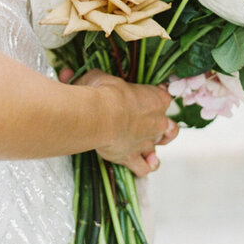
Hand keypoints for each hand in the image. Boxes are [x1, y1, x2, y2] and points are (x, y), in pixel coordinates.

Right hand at [59, 68, 178, 177]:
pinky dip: (143, 167)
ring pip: (159, 148)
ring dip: (153, 149)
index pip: (164, 96)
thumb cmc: (102, 93)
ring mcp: (147, 141)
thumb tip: (74, 75)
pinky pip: (144, 168)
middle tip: (146, 123)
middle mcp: (157, 121)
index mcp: (155, 98)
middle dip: (160, 126)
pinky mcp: (133, 157)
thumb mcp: (98, 77)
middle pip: (169, 126)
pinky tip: (139, 163)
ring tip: (145, 147)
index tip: (146, 95)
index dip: (156, 97)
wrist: (99, 115)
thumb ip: (94, 79)